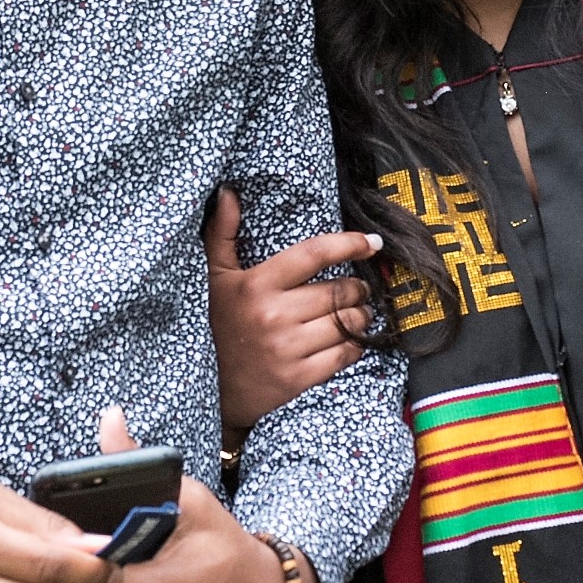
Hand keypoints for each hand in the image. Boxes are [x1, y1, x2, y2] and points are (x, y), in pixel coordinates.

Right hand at [205, 186, 377, 432]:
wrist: (210, 390)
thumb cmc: (214, 325)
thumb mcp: (212, 278)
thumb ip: (221, 233)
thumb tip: (227, 193)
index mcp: (255, 284)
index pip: (314, 253)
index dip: (349, 244)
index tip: (372, 242)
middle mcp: (272, 314)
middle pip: (338, 291)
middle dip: (357, 288)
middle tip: (358, 288)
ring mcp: (286, 348)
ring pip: (347, 322)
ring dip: (362, 315)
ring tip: (359, 312)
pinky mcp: (297, 378)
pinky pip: (345, 354)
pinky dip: (356, 344)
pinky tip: (352, 339)